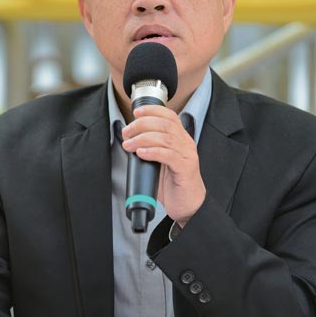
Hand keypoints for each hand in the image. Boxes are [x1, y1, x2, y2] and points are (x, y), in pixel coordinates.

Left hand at [121, 104, 205, 225]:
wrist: (188, 205)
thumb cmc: (173, 183)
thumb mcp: (160, 160)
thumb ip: (150, 147)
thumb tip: (129, 139)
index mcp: (180, 138)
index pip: (169, 116)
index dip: (152, 110)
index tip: (136, 112)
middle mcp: (186, 144)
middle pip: (164, 124)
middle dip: (142, 125)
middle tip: (127, 133)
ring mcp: (187, 156)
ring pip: (165, 138)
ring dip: (142, 139)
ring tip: (129, 145)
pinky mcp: (186, 169)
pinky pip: (168, 155)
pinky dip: (152, 152)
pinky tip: (141, 154)